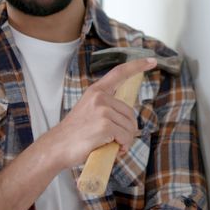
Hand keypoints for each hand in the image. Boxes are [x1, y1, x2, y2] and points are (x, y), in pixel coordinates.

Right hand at [40, 58, 154, 168]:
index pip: (119, 73)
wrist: (57, 147)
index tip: (152, 61)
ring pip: (130, 127)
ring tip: (111, 145)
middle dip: (128, 129)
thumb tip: (127, 117)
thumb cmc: (74, 133)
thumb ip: (105, 107)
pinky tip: (112, 149)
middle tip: (116, 140)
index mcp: (96, 91)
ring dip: (125, 140)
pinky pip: (126, 137)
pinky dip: (123, 146)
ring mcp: (102, 110)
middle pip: (130, 112)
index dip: (137, 66)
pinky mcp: (105, 125)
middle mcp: (100, 97)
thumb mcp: (88, 111)